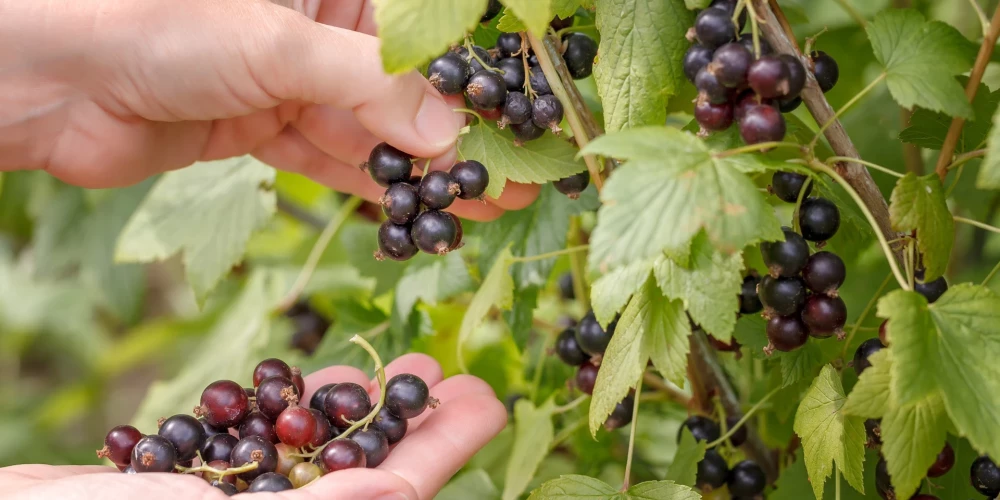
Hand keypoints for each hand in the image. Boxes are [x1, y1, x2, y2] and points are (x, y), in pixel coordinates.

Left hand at [0, 0, 539, 220]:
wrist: (51, 78)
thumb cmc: (158, 23)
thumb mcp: (279, 44)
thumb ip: (372, 88)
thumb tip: (452, 138)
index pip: (425, 35)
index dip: (478, 82)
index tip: (525, 123)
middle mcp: (318, 28)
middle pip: (407, 89)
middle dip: (461, 140)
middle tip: (518, 181)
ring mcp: (291, 79)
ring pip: (375, 132)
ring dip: (425, 174)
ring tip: (485, 209)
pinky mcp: (263, 125)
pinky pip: (332, 160)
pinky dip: (372, 189)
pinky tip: (416, 216)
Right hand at [1, 354, 506, 499]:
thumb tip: (399, 494)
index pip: (394, 492)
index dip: (446, 448)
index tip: (491, 401)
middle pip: (370, 466)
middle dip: (419, 422)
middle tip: (464, 377)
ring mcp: (238, 498)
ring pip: (321, 447)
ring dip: (366, 408)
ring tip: (404, 366)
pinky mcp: (196, 478)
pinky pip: (263, 439)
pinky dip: (296, 405)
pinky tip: (321, 377)